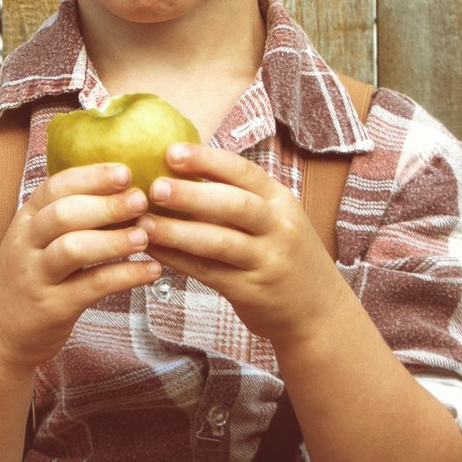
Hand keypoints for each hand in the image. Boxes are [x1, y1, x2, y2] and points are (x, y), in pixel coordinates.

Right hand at [0, 161, 163, 375]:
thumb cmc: (29, 278)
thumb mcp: (36, 240)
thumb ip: (68, 216)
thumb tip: (123, 190)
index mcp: (26, 220)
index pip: (56, 188)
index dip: (91, 177)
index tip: (125, 172)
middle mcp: (27, 244)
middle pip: (64, 215)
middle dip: (106, 205)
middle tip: (142, 201)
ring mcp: (37, 276)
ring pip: (73, 249)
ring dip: (114, 240)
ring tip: (145, 237)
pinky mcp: (52, 307)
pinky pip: (92, 286)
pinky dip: (125, 276)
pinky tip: (151, 271)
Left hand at [139, 143, 351, 346]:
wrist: (317, 310)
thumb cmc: (283, 254)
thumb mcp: (275, 218)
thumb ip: (238, 198)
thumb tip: (178, 169)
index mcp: (281, 200)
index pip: (244, 172)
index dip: (207, 160)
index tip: (171, 151)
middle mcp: (279, 227)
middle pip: (234, 204)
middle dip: (192, 195)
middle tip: (154, 187)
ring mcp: (267, 260)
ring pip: (219, 242)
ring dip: (178, 232)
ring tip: (143, 223)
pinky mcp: (251, 291)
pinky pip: (208, 271)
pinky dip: (177, 259)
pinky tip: (153, 250)